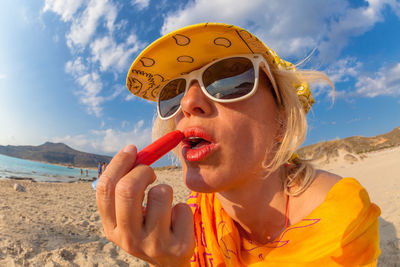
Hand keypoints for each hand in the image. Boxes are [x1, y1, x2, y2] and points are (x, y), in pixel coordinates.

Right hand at [96, 144, 194, 266]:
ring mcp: (153, 244)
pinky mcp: (178, 247)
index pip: (105, 189)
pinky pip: (182, 208)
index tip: (132, 149)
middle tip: (151, 172)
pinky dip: (182, 208)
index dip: (119, 163)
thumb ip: (127, 187)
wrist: (170, 263)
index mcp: (111, 227)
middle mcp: (128, 239)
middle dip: (142, 170)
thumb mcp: (132, 213)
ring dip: (166, 189)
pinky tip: (178, 222)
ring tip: (165, 204)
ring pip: (161, 193)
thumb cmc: (150, 227)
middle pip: (128, 189)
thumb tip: (132, 152)